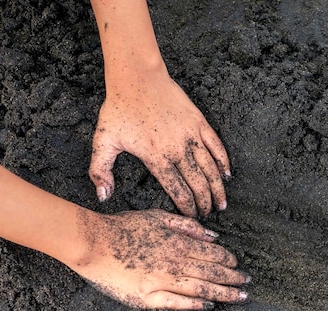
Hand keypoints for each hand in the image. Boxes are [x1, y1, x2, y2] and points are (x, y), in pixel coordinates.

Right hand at [71, 209, 248, 309]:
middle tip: (248, 284)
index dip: (229, 261)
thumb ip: (187, 226)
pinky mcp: (147, 297)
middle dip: (234, 279)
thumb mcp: (157, 217)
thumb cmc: (123, 227)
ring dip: (224, 293)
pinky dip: (195, 304)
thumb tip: (213, 236)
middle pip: (212, 273)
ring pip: (201, 288)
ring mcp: (162, 281)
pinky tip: (209, 306)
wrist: (92, 243)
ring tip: (240, 297)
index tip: (238, 265)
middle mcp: (175, 263)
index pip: (213, 254)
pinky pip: (177, 303)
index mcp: (178, 243)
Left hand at [89, 69, 230, 217]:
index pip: (178, 191)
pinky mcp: (199, 122)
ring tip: (222, 203)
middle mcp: (177, 150)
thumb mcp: (103, 141)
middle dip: (205, 203)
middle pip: (198, 184)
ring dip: (218, 188)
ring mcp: (191, 136)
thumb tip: (103, 197)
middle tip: (208, 214)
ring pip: (210, 169)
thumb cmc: (119, 108)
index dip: (187, 207)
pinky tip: (227, 175)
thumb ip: (100, 171)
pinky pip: (217, 146)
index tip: (191, 216)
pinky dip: (223, 162)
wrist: (137, 78)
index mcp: (156, 158)